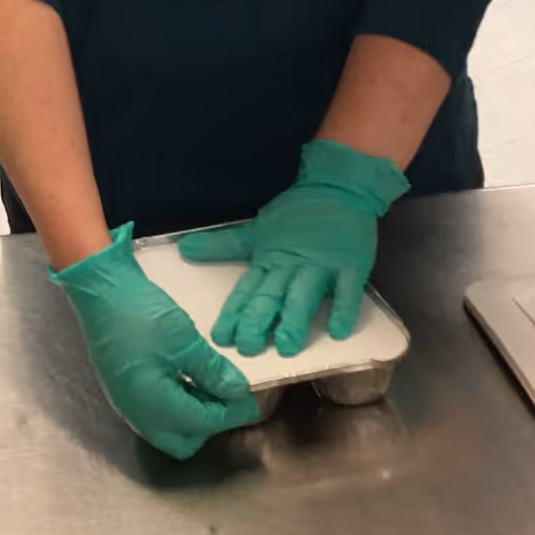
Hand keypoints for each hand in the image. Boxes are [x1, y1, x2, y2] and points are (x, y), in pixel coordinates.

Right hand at [51, 223, 260, 458]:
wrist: (98, 288)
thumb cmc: (139, 314)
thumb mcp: (184, 340)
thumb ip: (212, 371)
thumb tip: (236, 391)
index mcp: (154, 407)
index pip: (203, 424)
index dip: (231, 412)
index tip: (250, 397)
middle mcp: (137, 413)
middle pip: (183, 439)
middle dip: (209, 422)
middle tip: (227, 395)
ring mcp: (126, 401)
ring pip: (168, 426)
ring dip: (192, 412)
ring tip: (211, 381)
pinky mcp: (122, 387)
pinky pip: (154, 410)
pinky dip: (176, 402)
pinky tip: (186, 375)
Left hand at [178, 139, 409, 358]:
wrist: (336, 188)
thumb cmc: (295, 215)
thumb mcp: (257, 231)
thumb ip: (223, 245)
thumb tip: (184, 248)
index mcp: (268, 260)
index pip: (247, 290)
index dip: (234, 313)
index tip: (221, 338)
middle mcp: (292, 266)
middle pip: (272, 295)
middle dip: (259, 320)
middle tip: (248, 347)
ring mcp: (322, 266)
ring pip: (305, 295)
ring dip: (295, 319)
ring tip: (287, 345)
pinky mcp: (351, 265)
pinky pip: (348, 290)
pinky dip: (343, 309)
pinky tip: (337, 331)